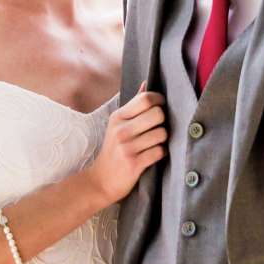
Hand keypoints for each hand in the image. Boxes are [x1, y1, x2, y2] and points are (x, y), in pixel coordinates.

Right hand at [89, 87, 167, 204]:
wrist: (100, 181)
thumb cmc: (113, 150)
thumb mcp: (118, 125)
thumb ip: (134, 105)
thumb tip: (147, 82)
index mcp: (118, 117)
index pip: (146, 99)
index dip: (159, 101)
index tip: (160, 107)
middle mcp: (121, 130)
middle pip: (158, 114)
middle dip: (163, 122)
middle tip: (157, 129)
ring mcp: (127, 147)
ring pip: (162, 134)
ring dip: (162, 140)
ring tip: (153, 144)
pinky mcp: (134, 164)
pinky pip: (160, 152)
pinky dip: (160, 154)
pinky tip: (152, 155)